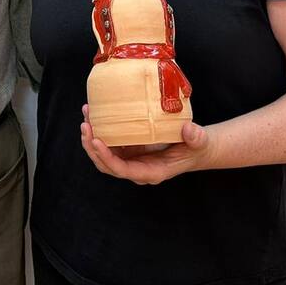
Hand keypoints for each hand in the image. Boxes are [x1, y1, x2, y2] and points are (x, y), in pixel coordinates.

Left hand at [80, 105, 215, 185]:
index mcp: (151, 171)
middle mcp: (137, 168)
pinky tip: (95, 113)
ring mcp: (131, 158)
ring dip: (91, 136)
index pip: (122, 170)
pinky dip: (99, 129)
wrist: (194, 148)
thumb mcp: (199, 142)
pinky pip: (109, 142)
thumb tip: (188, 129)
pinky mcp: (129, 148)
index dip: (107, 158)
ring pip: (103, 153)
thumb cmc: (196, 147)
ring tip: (87, 115)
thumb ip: (196, 137)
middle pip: (106, 164)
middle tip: (86, 125)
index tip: (96, 141)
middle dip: (92, 147)